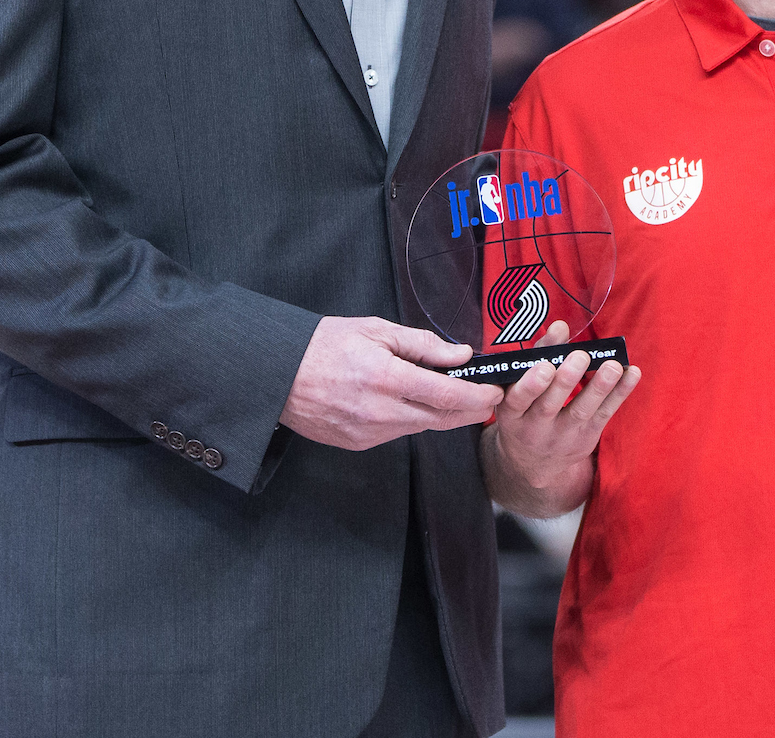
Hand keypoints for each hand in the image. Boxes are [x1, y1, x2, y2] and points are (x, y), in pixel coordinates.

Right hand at [279, 316, 503, 451]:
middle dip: (470, 411)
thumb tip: (460, 355)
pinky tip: (406, 403)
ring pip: (421, 428)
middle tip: (487, 399)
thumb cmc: (323, 346)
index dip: (478, 396)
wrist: (279, 375)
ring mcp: (369, 433)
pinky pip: (397, 433)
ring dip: (440, 415)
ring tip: (448, 395)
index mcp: (386, 377)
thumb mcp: (376, 330)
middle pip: (442, 419)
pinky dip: (410, 419)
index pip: (447, 395)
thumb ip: (423, 344)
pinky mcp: (360, 444)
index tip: (494, 391)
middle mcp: (380, 411)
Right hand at [485, 321, 639, 513]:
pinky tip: (632, 373)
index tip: (545, 366)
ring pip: (581, 411)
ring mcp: (562, 436)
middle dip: (565, 380)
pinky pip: (604, 414)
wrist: (532, 462)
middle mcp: (534, 428)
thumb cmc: (524, 410)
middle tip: (580, 356)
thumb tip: (561, 326)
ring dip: (598, 387)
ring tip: (612, 366)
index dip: (531, 385)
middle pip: (549, 405)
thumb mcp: (517, 387)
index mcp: (511, 413)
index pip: (518, 399)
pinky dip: (619, 393)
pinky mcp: (586, 438)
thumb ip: (539, 355)